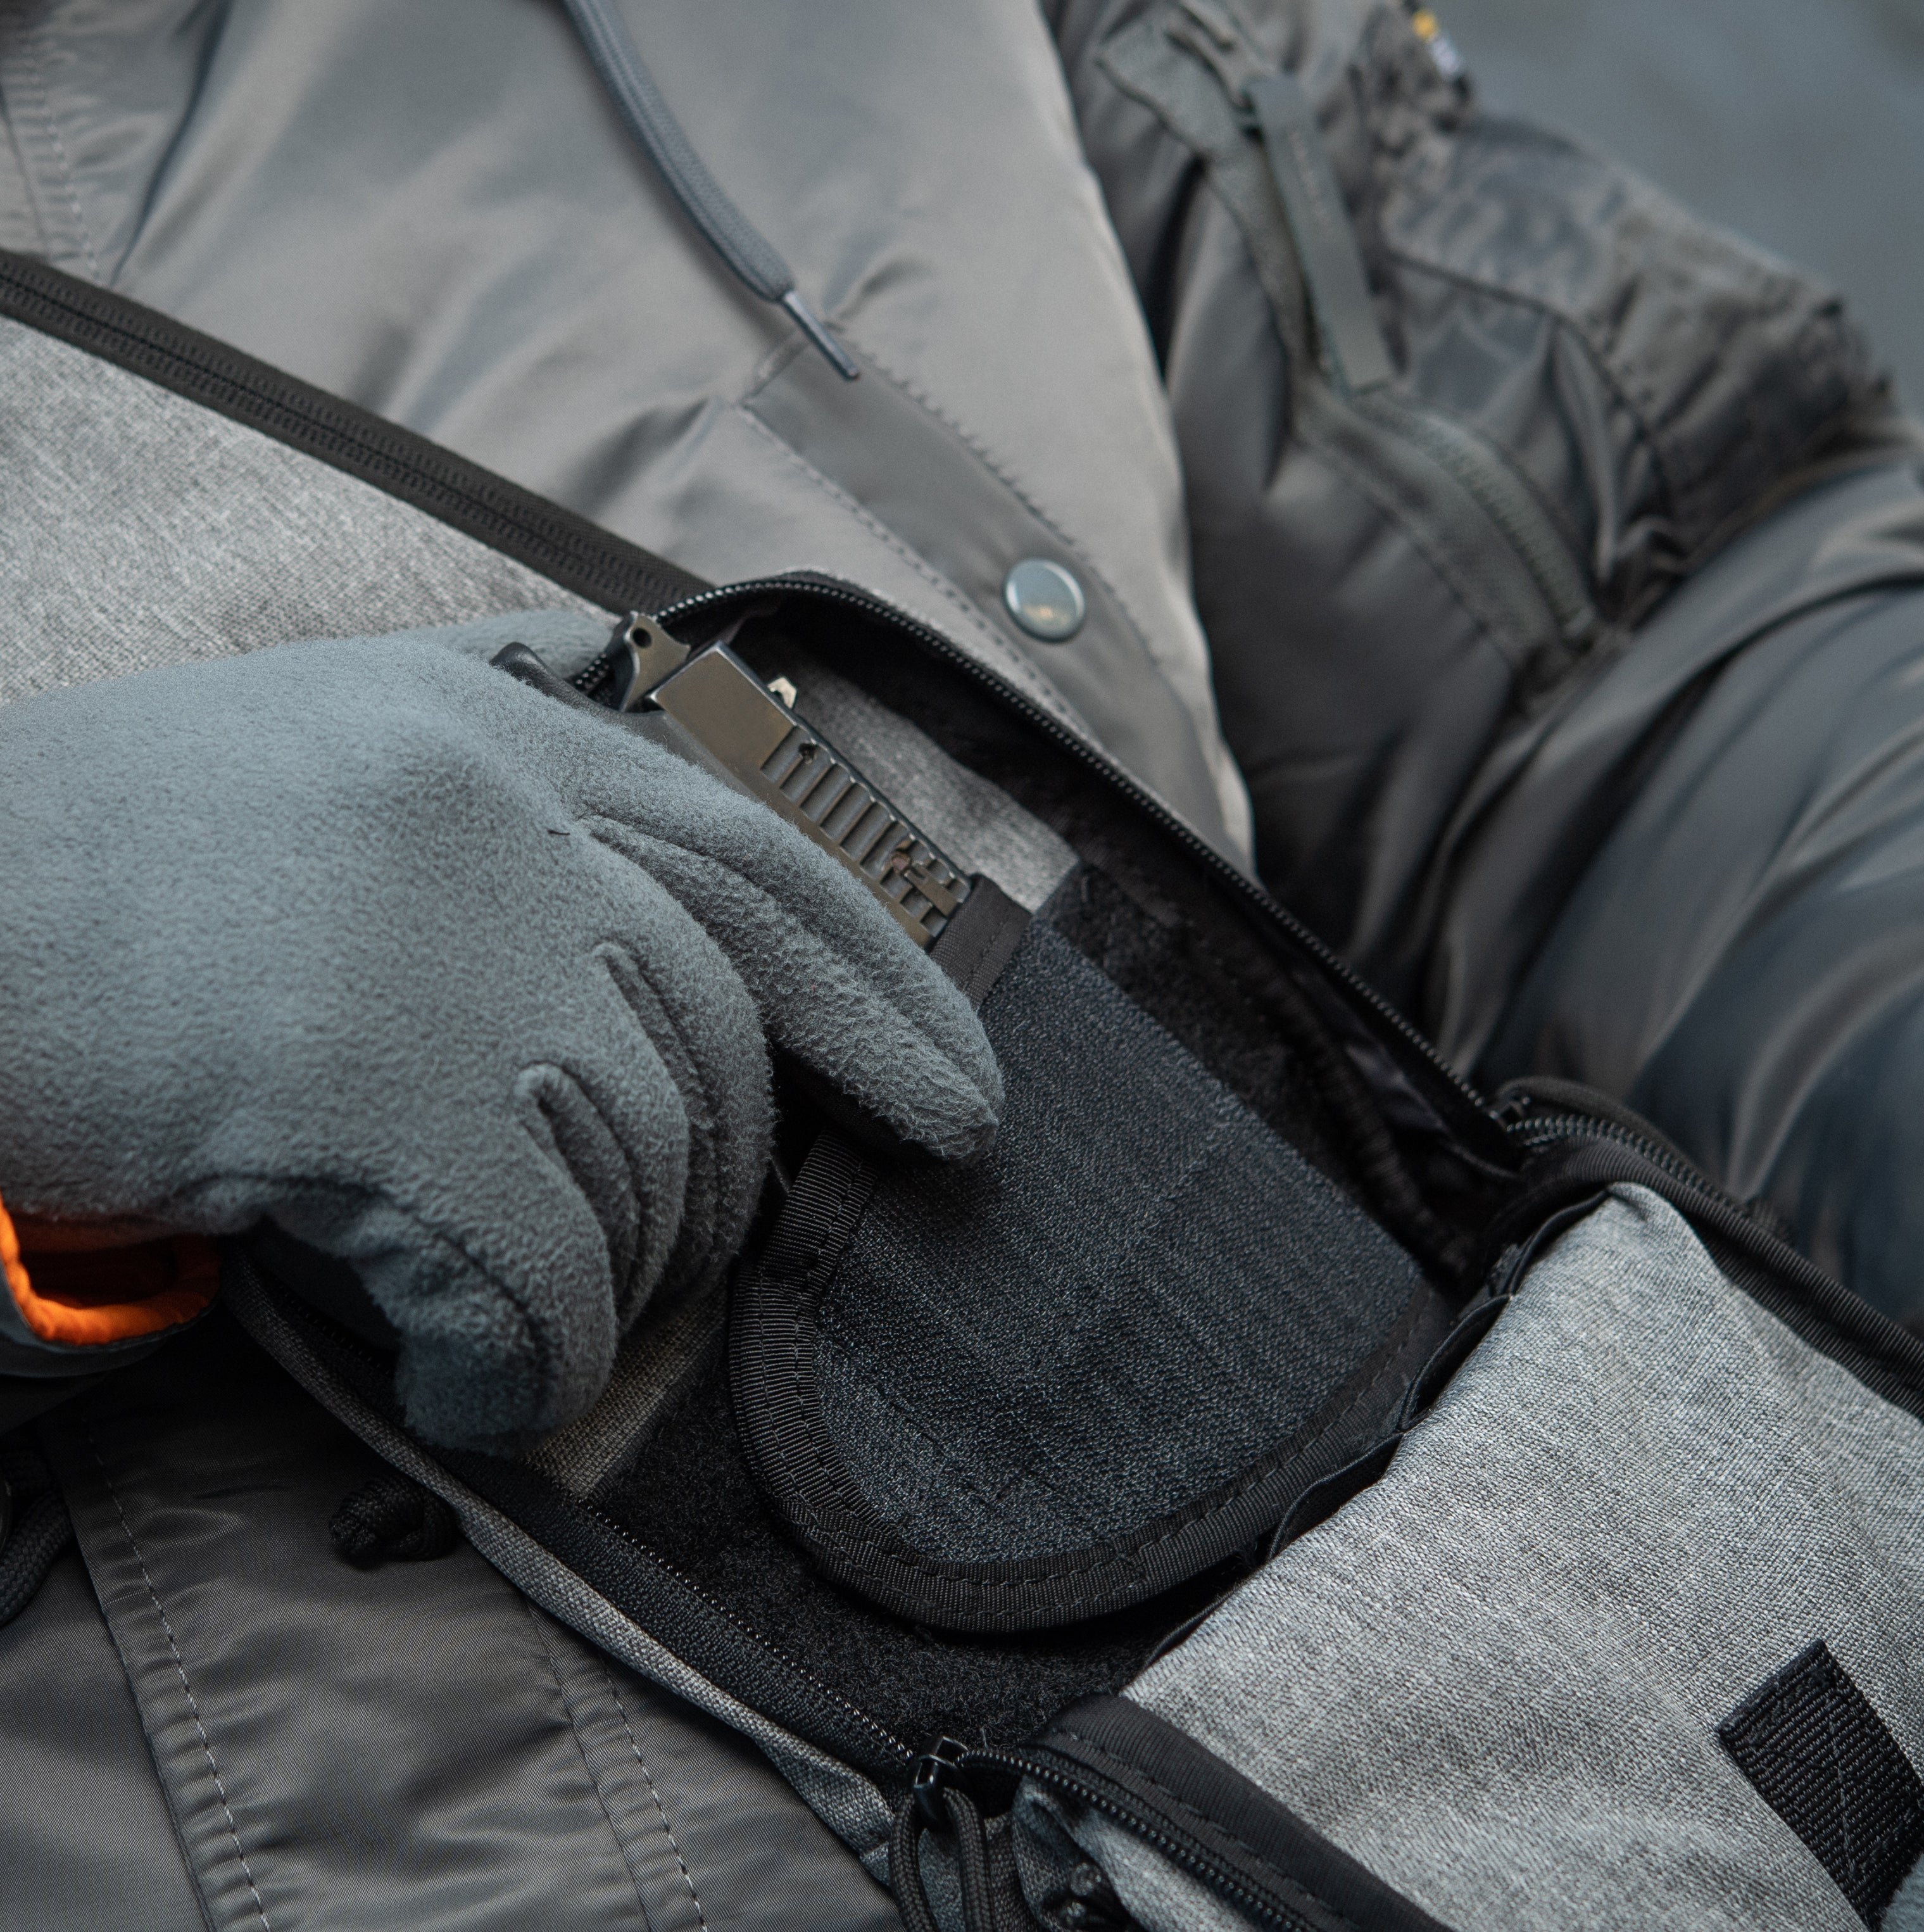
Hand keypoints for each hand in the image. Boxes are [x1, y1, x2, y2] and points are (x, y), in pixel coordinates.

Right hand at [0, 628, 1000, 1443]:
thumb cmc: (112, 852)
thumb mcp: (333, 715)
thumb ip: (513, 697)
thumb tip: (670, 678)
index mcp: (508, 730)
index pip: (773, 865)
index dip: (891, 992)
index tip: (966, 1103)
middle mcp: (509, 816)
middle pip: (716, 1045)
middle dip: (718, 1185)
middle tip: (680, 1266)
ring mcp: (458, 946)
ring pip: (635, 1171)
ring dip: (596, 1283)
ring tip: (513, 1319)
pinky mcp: (387, 1090)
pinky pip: (534, 1278)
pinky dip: (518, 1360)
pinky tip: (464, 1380)